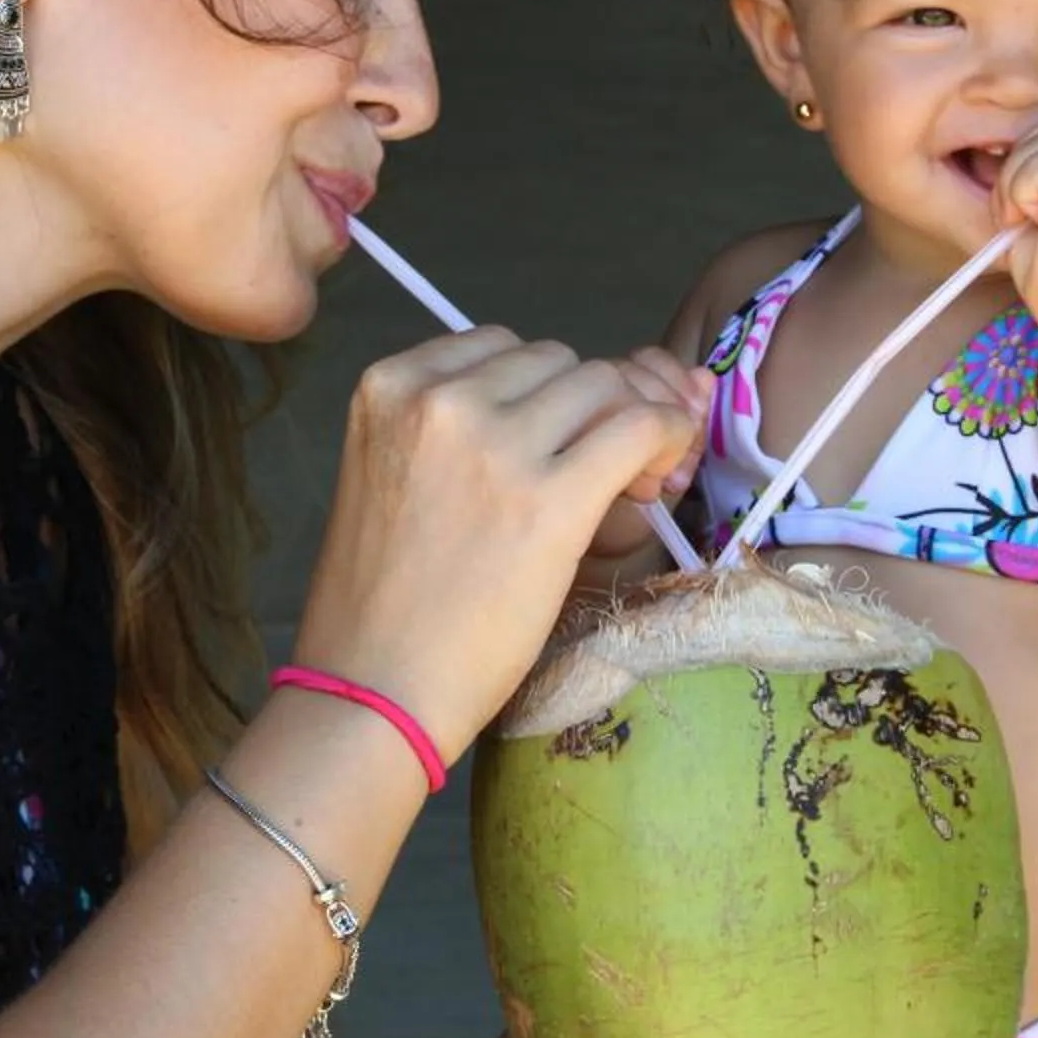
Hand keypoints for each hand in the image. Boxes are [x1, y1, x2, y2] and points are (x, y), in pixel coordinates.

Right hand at [294, 330, 702, 757]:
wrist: (372, 690)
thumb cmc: (379, 602)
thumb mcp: (389, 477)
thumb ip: (454, 431)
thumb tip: (559, 407)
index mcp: (389, 386)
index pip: (498, 346)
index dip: (541, 389)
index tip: (555, 435)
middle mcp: (440, 398)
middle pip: (556, 360)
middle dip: (585, 406)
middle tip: (600, 466)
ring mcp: (496, 444)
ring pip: (602, 385)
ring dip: (626, 423)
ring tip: (628, 482)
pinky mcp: (552, 498)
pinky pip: (639, 426)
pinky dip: (665, 436)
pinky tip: (659, 474)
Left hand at [996, 116, 1037, 334]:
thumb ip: (1032, 178)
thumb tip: (993, 147)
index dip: (1031, 150)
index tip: (1015, 192)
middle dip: (1020, 161)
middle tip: (1016, 212)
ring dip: (1014, 181)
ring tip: (1020, 222)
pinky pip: (1035, 165)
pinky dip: (1016, 195)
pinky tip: (1024, 226)